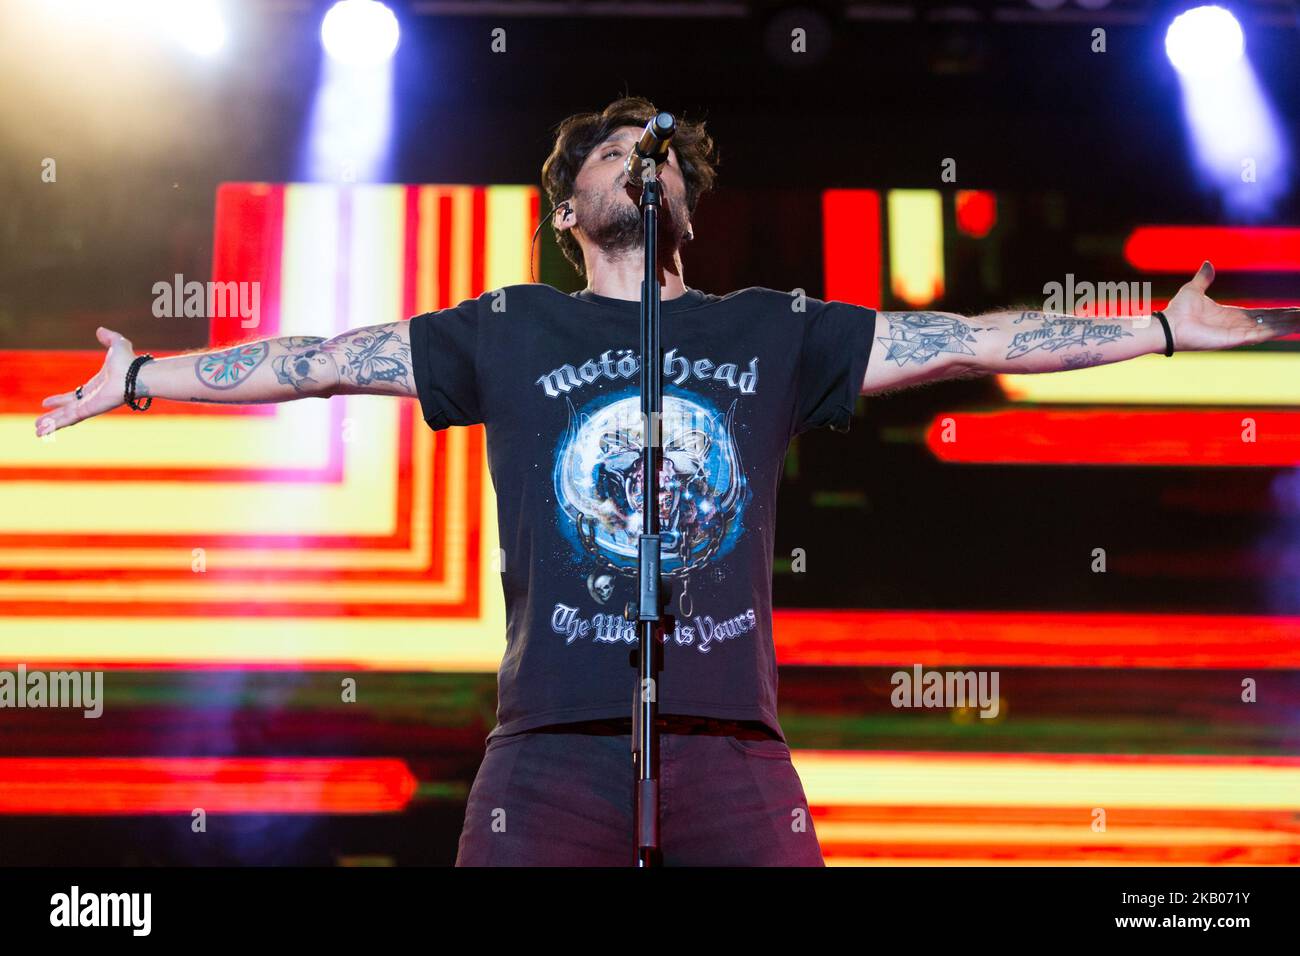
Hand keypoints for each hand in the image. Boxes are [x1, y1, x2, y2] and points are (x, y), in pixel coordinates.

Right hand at [34, 327, 136, 436]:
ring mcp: (90, 406)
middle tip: (39, 423)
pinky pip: (68, 419)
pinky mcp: (89, 410)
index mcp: (95, 387)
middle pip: (67, 410)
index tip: (46, 403)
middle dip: (53, 416)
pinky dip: (55, 425)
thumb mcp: (117, 345)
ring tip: (36, 431)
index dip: (60, 400)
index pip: (73, 396)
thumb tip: (100, 330)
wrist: (137, 374)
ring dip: (51, 424)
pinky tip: (42, 431)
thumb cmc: (130, 362)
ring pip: (65, 417)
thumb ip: (109, 338)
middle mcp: (92, 399)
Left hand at [1164, 260, 1299, 350]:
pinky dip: (1277, 330)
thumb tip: (1207, 263)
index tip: (1296, 309)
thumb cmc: (1178, 310)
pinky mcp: (1234, 339)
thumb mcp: (1194, 288)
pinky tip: (1291, 327)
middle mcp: (1238, 325)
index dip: (1281, 312)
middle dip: (1290, 318)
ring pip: (1270, 328)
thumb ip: (1204, 277)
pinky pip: (1260, 334)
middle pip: (1272, 321)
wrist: (1168, 324)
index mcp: (1233, 315)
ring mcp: (1237, 333)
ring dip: (1288, 325)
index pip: (1264, 313)